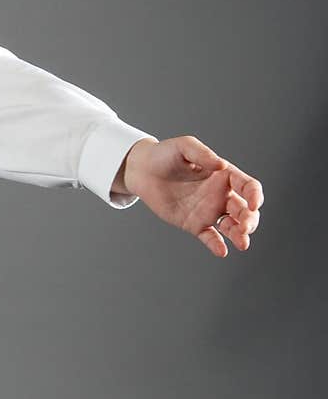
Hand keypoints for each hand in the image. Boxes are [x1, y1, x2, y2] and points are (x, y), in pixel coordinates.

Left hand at [118, 136, 262, 257]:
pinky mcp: (195, 224)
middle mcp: (220, 195)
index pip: (248, 187)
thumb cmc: (164, 154)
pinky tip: (222, 251)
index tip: (254, 204)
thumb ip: (203, 154)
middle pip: (245, 210)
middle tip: (245, 226)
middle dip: (249, 219)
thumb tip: (222, 165)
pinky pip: (210, 237)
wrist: (143, 172)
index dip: (255, 196)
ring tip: (241, 242)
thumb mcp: (184, 147)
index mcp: (224, 176)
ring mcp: (209, 211)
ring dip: (240, 234)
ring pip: (232, 226)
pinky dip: (217, 245)